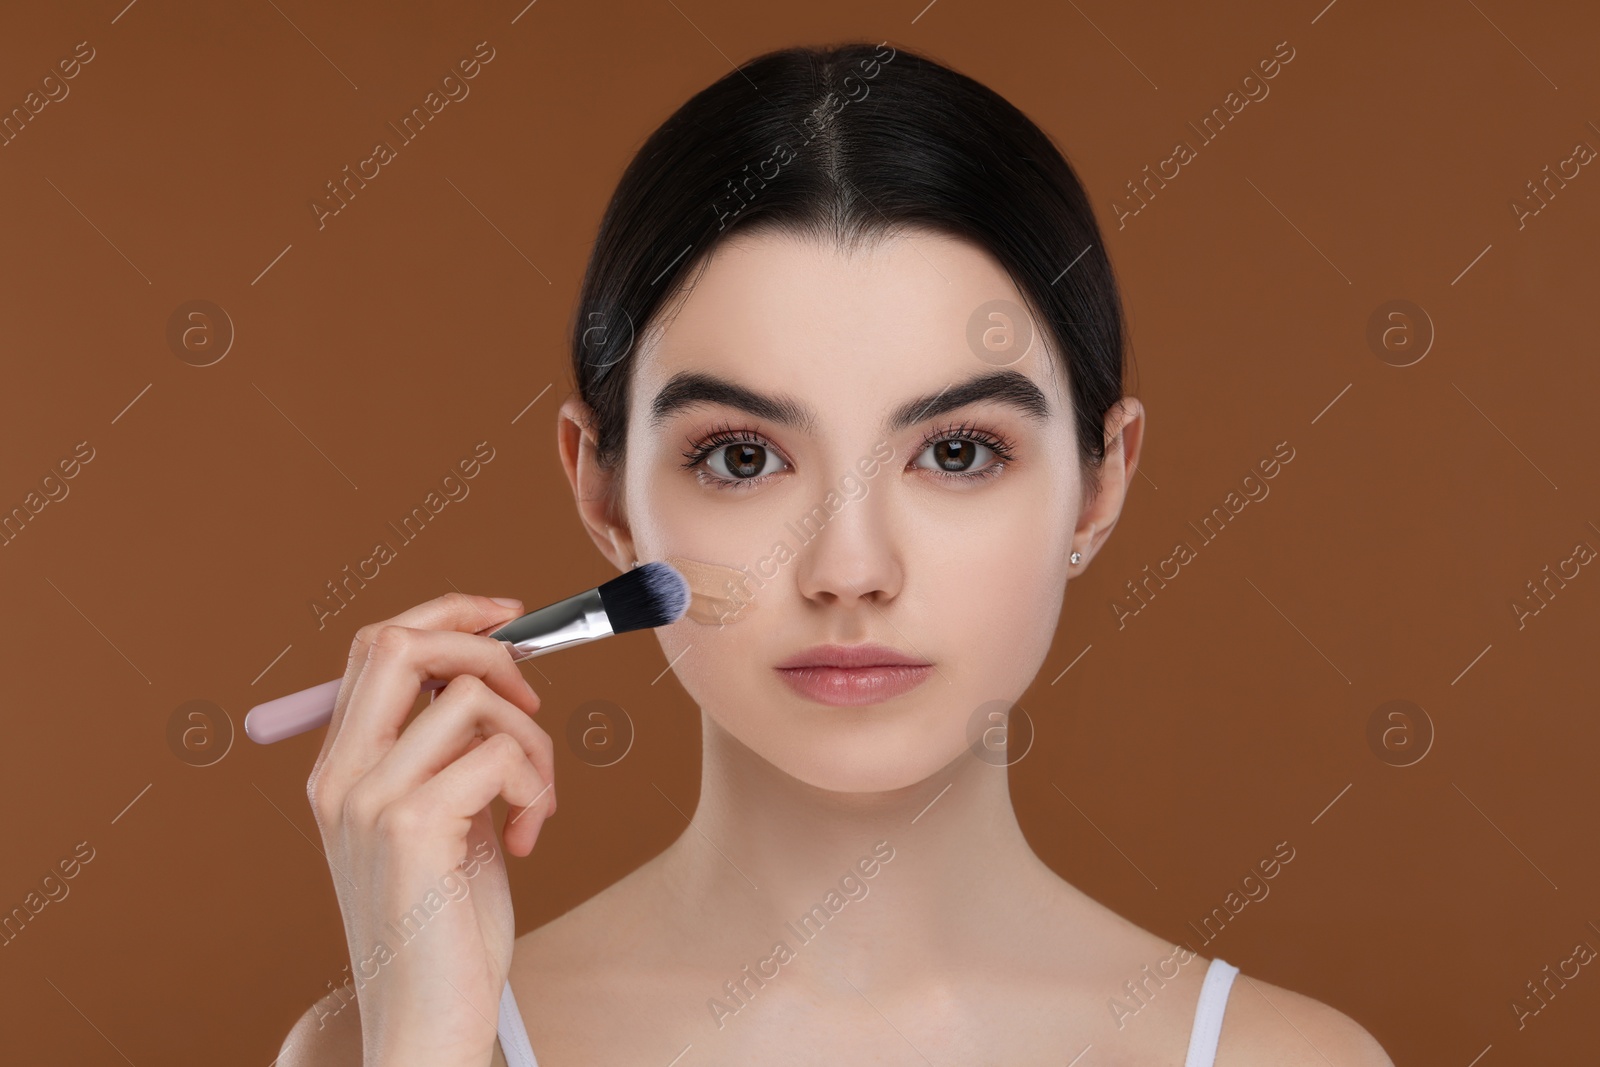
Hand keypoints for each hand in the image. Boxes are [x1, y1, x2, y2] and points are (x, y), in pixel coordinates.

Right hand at [304, 592, 555, 1066]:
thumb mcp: (445, 820)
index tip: (509, 615)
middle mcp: (340, 776)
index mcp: (339, 770)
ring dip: (532, 743)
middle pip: (400, 640)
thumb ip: (450, 753)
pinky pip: (500, 753)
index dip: (449, 613)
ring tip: (535, 805)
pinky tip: (529, 839)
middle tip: (531, 700)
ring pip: (471, 697)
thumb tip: (497, 680)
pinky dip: (538, 787)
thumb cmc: (445, 926)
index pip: (376, 646)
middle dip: (485, 647)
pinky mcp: (410, 826)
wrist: (425, 1018)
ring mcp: (368, 799)